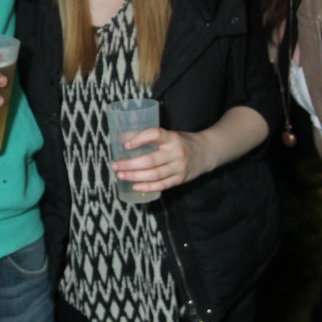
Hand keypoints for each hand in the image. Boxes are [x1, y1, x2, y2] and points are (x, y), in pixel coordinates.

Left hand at [111, 106, 268, 194]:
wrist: (207, 152)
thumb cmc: (181, 142)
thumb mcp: (169, 135)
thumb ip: (149, 138)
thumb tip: (122, 139)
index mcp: (172, 137)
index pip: (155, 134)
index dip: (140, 138)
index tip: (126, 144)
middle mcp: (176, 152)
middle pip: (150, 160)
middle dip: (129, 164)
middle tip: (115, 165)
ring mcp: (179, 167)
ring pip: (154, 174)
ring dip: (135, 176)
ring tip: (121, 175)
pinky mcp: (180, 179)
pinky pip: (162, 185)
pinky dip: (147, 187)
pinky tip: (135, 186)